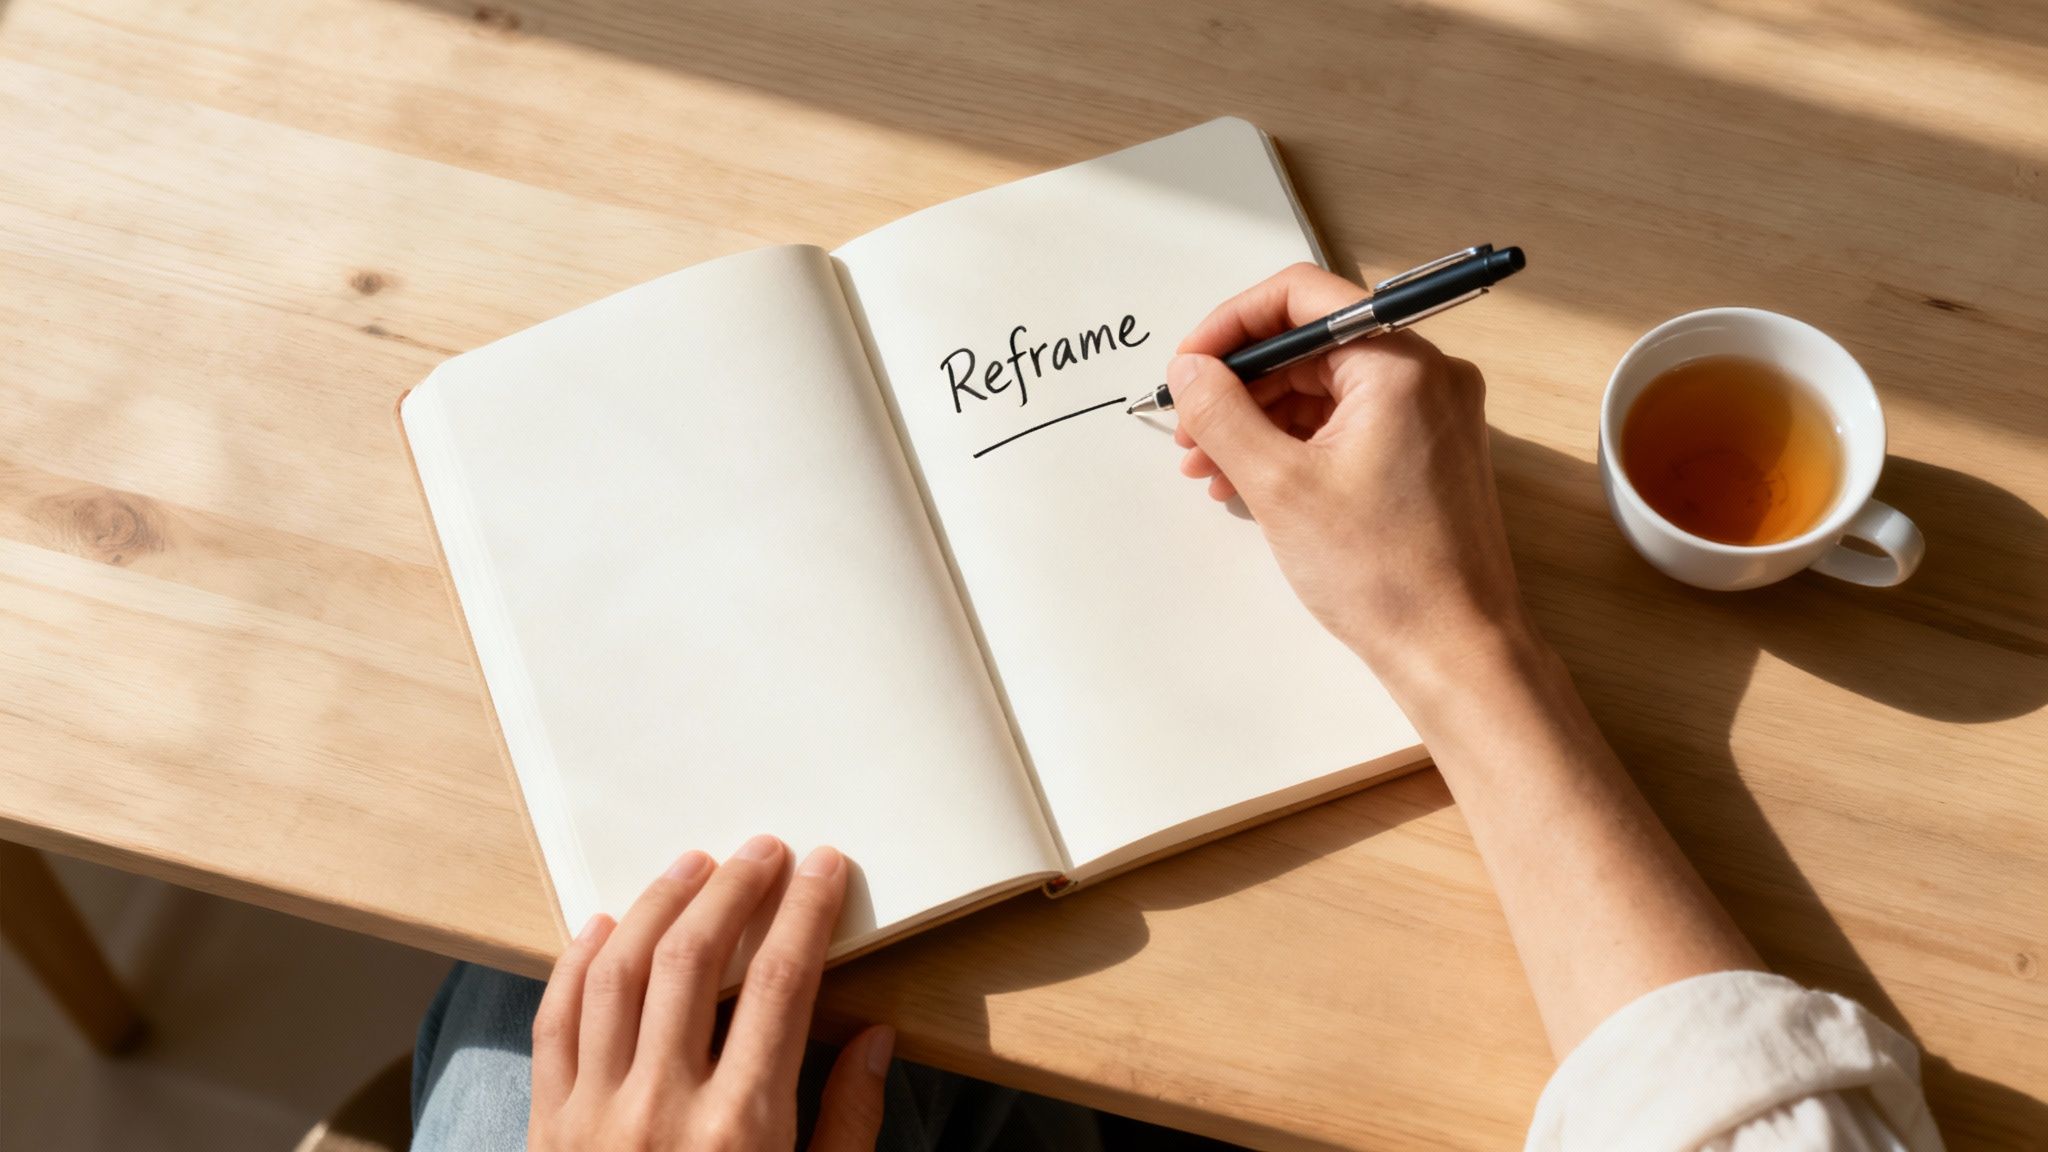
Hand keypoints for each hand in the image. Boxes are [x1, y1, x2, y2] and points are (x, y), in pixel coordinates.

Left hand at [528, 835, 893, 1150]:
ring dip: (657, 905)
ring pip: (618, 973)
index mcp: (742, 1131)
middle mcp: (662, 1110)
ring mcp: (595, 1116)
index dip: (806, 913)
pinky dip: (575, 964)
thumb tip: (876, 1038)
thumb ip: (847, 1124)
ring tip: (692, 866)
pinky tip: (602, 928)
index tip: (825, 868)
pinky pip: (555, 1023)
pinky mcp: (547, 1129)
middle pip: (697, 958)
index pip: (783, 985)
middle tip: (764, 849)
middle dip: (734, 887)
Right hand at [1171, 263, 1533, 685]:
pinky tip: (1249, 483)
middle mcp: (1426, 377)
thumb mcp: (1279, 485)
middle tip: (1189, 430)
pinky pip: (1346, 426)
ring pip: (1323, 390)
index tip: (1189, 366)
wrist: (1455, 651)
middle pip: (1310, 345)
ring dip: (1260, 421)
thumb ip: (1223, 413)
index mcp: (1400, 364)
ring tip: (1210, 468)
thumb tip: (1189, 369)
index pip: (1300, 297)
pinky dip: (1295, 446)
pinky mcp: (1425, 454)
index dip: (1231, 326)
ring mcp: (1430, 416)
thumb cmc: (1387, 574)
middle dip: (1240, 385)